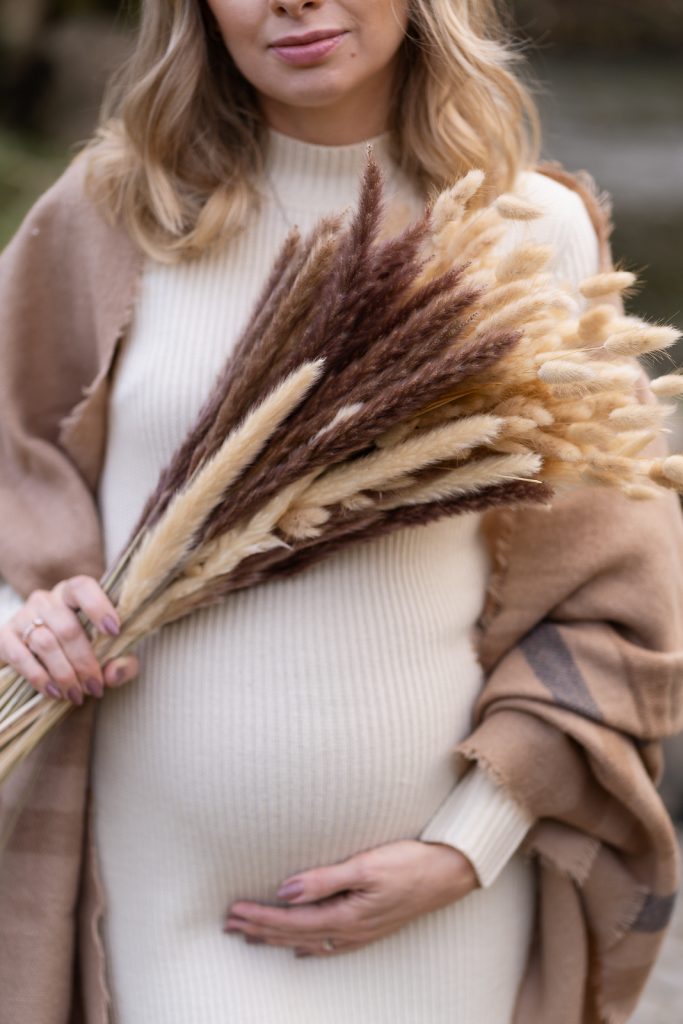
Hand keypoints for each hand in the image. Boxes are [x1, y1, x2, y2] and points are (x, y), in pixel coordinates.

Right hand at [0, 575, 138, 704]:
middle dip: (84, 662)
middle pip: (67, 627)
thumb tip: (114, 674)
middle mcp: (46, 599)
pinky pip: (20, 656)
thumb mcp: (110, 657)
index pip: (83, 587)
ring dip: (63, 673)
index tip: (114, 631)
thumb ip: (123, 663)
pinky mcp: (5, 636)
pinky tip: (54, 692)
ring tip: (77, 695)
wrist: (46, 662)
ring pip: (44, 643)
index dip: (99, 607)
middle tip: (95, 687)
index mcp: (73, 593)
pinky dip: (38, 677)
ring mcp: (23, 616)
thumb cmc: (85, 652)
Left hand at [223, 839, 478, 957]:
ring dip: (278, 938)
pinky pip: (330, 945)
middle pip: (295, 934)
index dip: (260, 917)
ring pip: (309, 941)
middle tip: (229, 926)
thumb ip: (324, 879)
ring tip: (252, 936)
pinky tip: (301, 949)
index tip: (234, 912)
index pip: (291, 920)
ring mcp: (362, 933)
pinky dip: (308, 946)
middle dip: (261, 930)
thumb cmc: (410, 863)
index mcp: (346, 915)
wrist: (450, 873)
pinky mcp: (371, 928)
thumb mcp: (366, 865)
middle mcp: (350, 931)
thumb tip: (285, 890)